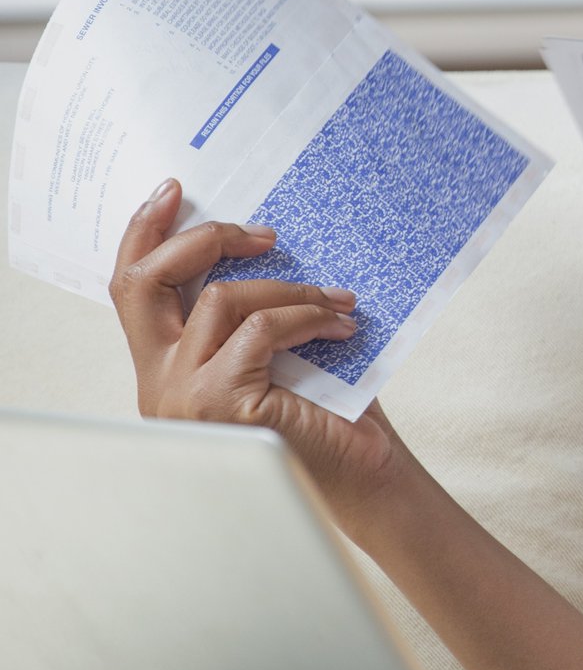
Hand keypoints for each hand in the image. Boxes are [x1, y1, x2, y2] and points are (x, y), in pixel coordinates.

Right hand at [111, 177, 408, 528]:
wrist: (362, 477)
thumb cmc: (328, 416)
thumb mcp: (279, 351)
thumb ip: (253, 312)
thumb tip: (267, 242)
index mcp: (167, 368)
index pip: (133, 291)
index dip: (145, 235)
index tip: (175, 192)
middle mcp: (161, 383)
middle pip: (143, 284)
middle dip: (202, 239)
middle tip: (262, 231)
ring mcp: (184, 395)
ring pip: (221, 300)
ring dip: (291, 288)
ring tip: (338, 300)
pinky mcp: (222, 402)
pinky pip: (262, 330)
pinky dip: (307, 316)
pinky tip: (342, 325)